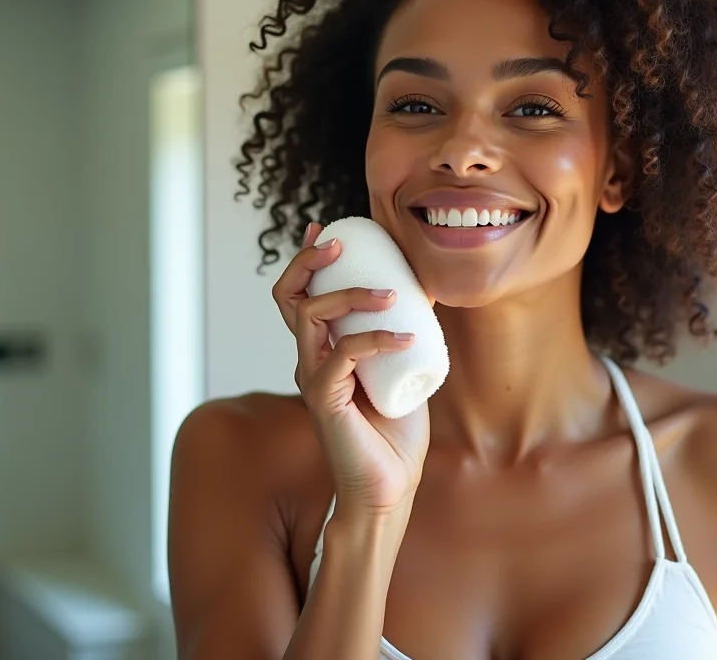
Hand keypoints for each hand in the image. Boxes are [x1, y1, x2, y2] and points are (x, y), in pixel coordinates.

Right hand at [272, 222, 429, 516]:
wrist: (390, 485)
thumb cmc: (395, 432)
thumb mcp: (403, 366)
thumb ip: (405, 333)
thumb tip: (427, 289)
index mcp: (322, 350)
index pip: (299, 295)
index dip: (306, 259)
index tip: (325, 230)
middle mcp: (309, 360)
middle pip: (289, 296)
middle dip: (309, 261)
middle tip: (342, 244)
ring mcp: (314, 379)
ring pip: (311, 316)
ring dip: (351, 296)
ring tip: (392, 295)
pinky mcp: (325, 402)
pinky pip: (341, 356)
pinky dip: (374, 339)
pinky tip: (406, 338)